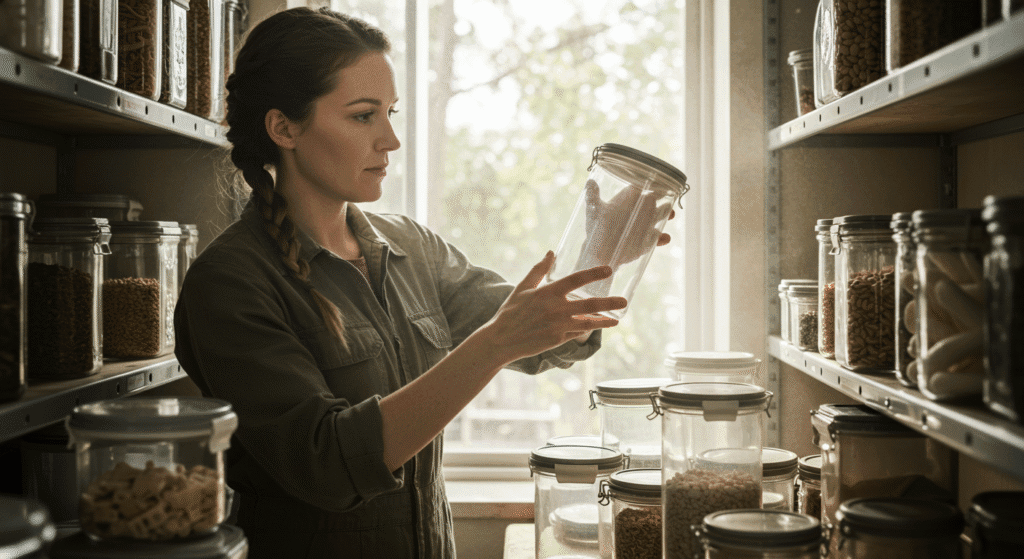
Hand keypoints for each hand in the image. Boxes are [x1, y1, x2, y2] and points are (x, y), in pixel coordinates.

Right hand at [482, 251, 626, 365]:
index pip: (575, 280)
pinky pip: (577, 333)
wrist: (501, 340)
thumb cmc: (511, 312)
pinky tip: (598, 326)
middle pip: (588, 304)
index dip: (593, 274)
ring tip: (617, 318)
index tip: (608, 270)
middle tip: (624, 301)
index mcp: (547, 293)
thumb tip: (551, 253)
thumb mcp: (523, 287)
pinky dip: (588, 329)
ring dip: (604, 320)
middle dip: (608, 303)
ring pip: (587, 322)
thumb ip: (539, 270)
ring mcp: (557, 326)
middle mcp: (555, 309)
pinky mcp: (557, 340)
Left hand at [582, 180, 674, 268]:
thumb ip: (592, 196)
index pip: (643, 187)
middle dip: (664, 197)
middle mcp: (639, 211)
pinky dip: (662, 238)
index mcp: (628, 200)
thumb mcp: (594, 211)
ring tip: (670, 214)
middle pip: (656, 201)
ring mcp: (645, 226)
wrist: (599, 251)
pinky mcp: (646, 241)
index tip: (657, 181)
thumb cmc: (596, 228)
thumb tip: (590, 182)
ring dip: (667, 214)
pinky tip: (664, 237)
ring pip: (661, 217)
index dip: (651, 183)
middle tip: (668, 198)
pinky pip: (657, 238)